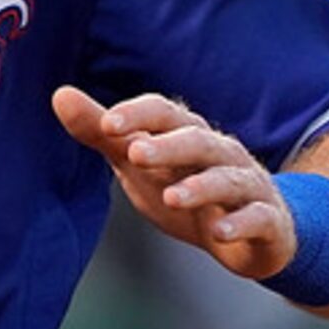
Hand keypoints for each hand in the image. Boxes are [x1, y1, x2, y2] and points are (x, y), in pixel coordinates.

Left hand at [52, 86, 296, 278]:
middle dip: (168, 145)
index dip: (137, 115)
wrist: (246, 233)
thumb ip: (102, 133)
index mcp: (186, 134)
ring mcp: (247, 186)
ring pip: (228, 179)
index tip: (106, 124)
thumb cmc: (182, 185)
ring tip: (173, 197)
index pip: (164, 113)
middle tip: (136, 154)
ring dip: (201, 187)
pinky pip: (259, 218)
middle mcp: (220, 154)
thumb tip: (60, 95)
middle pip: (197, 141)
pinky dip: (241, 223)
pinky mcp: (268, 221)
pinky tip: (219, 232)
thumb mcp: (137, 162)